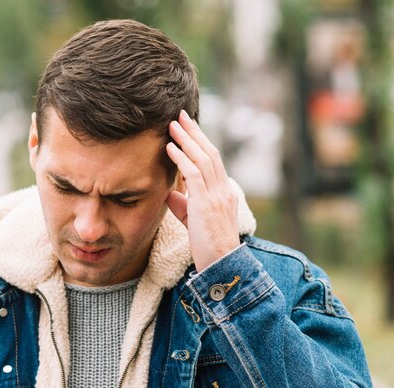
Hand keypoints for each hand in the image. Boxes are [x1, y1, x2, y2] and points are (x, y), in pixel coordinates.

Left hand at [165, 110, 239, 271]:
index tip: (187, 128)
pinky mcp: (206, 204)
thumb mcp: (194, 221)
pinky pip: (194, 175)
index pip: (213, 161)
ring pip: (203, 159)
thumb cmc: (207, 247)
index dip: (200, 142)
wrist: (221, 264)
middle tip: (180, 115)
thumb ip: (183, 205)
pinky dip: (182, 159)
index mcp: (224, 192)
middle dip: (194, 132)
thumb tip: (169, 192)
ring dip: (187, 140)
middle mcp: (224, 190)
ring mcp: (217, 196)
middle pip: (210, 153)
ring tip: (172, 125)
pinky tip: (170, 148)